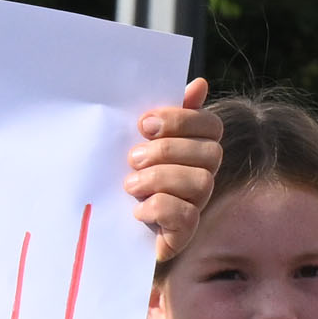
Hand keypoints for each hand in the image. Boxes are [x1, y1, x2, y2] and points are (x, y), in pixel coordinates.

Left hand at [125, 78, 217, 238]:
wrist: (105, 228)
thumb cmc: (125, 176)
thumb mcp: (138, 141)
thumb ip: (165, 115)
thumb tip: (199, 84)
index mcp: (194, 148)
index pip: (211, 125)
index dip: (182, 120)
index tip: (145, 125)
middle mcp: (202, 175)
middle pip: (210, 153)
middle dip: (167, 151)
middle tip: (133, 158)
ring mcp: (196, 205)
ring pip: (200, 182)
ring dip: (160, 179)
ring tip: (131, 185)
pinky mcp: (184, 234)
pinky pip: (186, 216)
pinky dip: (158, 208)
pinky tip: (137, 209)